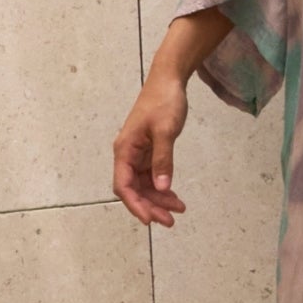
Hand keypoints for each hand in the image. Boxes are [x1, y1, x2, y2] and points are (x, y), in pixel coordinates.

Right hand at [113, 71, 190, 227]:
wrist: (168, 81)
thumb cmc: (164, 102)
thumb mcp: (166, 130)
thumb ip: (163, 159)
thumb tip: (161, 187)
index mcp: (125, 150)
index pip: (124, 185)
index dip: (135, 205)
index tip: (149, 220)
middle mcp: (127, 155)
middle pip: (133, 189)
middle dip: (150, 206)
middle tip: (170, 221)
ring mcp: (137, 154)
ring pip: (143, 185)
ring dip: (158, 200)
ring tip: (178, 210)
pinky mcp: (148, 152)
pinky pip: (151, 177)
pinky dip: (162, 188)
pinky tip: (175, 197)